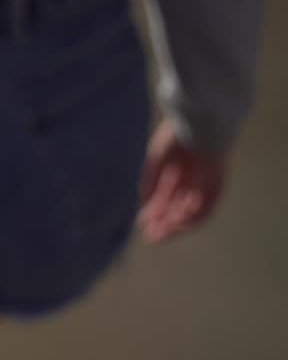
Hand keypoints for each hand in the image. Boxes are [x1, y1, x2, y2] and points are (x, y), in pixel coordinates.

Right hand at [138, 120, 226, 242]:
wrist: (198, 122)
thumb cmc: (175, 137)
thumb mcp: (155, 161)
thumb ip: (150, 183)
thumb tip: (144, 204)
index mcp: (172, 172)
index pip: (164, 199)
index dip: (154, 213)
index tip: (143, 226)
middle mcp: (188, 180)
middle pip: (177, 208)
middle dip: (165, 224)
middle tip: (153, 237)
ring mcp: (203, 183)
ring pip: (192, 210)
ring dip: (179, 223)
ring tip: (166, 230)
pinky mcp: (217, 183)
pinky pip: (208, 205)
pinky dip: (194, 215)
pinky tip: (180, 220)